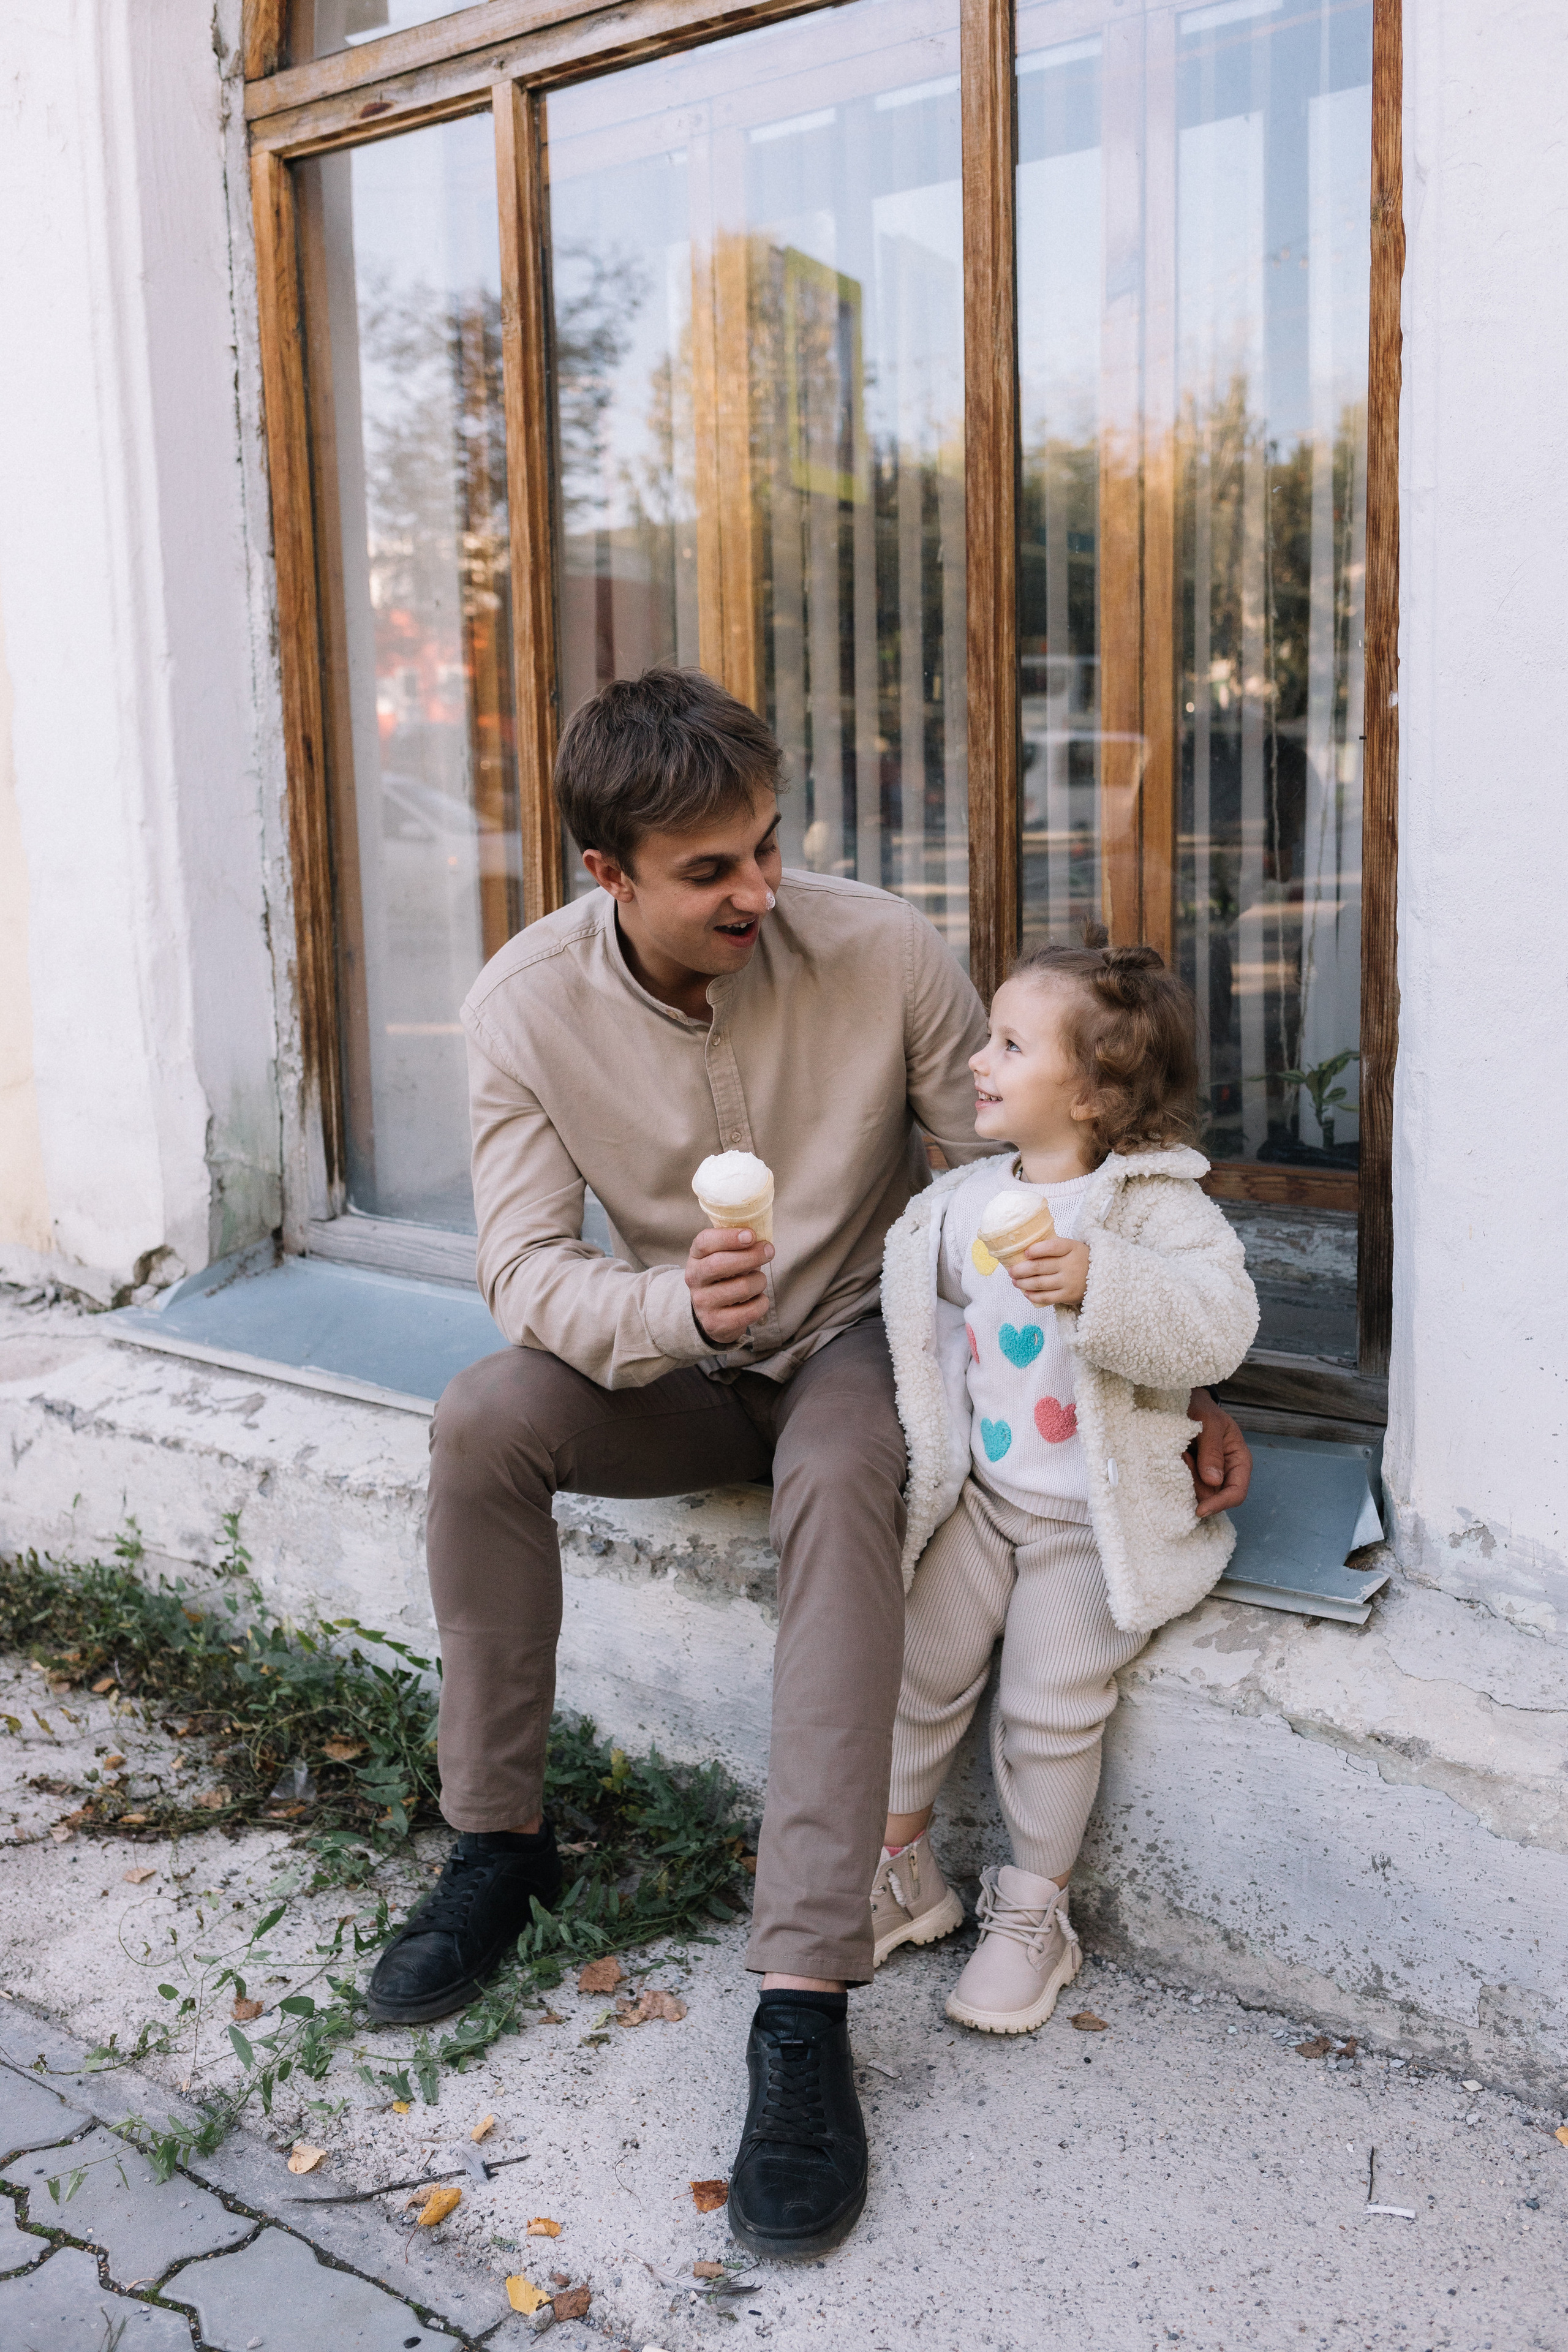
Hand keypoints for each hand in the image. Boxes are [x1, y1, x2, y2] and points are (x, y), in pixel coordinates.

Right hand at [685, 1225, 773, 1346]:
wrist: (715, 1314)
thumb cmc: (727, 1277)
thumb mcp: (726, 1257)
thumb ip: (740, 1245)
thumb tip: (763, 1242)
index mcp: (696, 1257)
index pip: (705, 1242)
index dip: (729, 1237)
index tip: (751, 1235)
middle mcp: (694, 1279)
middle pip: (721, 1264)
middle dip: (751, 1256)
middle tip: (769, 1251)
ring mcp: (703, 1303)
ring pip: (741, 1287)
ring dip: (759, 1281)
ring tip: (759, 1280)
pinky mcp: (715, 1323)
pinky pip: (750, 1310)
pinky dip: (762, 1302)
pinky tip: (758, 1299)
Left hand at [1008, 1235, 1090, 1309]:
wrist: (1104, 1277)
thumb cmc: (1079, 1260)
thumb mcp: (1072, 1248)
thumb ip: (1053, 1248)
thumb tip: (1025, 1252)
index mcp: (1071, 1248)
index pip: (1052, 1246)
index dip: (1036, 1250)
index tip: (1025, 1253)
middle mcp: (1070, 1264)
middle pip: (1040, 1267)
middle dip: (1021, 1269)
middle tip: (1011, 1271)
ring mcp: (1069, 1281)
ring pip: (1040, 1283)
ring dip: (1023, 1283)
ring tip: (1015, 1282)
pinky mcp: (1068, 1295)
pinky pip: (1047, 1297)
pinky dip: (1034, 1296)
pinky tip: (1026, 1294)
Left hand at [1185, 1389, 1251, 1517]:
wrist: (1186, 1402)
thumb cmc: (1201, 1408)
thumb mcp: (1208, 1422)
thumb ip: (1211, 1450)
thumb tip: (1213, 1481)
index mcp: (1239, 1460)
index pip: (1236, 1492)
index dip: (1220, 1504)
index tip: (1199, 1510)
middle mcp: (1227, 1471)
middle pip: (1214, 1497)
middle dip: (1196, 1485)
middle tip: (1184, 1455)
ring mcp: (1210, 1475)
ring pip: (1198, 1494)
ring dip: (1186, 1479)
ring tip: (1181, 1452)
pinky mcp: (1194, 1474)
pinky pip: (1187, 1486)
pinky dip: (1179, 1476)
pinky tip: (1177, 1457)